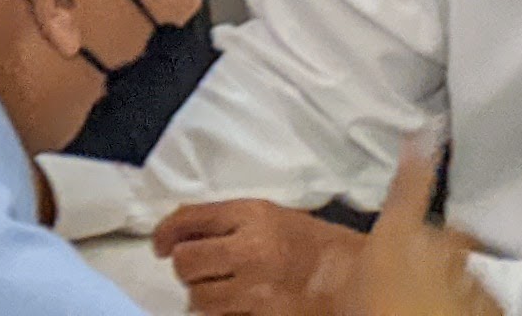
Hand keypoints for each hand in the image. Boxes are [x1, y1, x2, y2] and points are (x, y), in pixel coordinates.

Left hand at [156, 197, 367, 315]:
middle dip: (184, 267)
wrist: (362, 280)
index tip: (158, 245)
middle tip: (195, 271)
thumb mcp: (272, 216)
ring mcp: (259, 290)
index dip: (164, 233)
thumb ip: (228, 219)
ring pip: (199, 297)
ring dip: (200, 296)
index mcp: (252, 215)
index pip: (189, 219)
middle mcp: (250, 250)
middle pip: (186, 261)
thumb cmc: (317, 244)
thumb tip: (180, 228)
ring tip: (215, 293)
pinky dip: (223, 315)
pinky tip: (233, 308)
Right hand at [358, 142, 484, 315]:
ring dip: (451, 272)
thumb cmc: (379, 312)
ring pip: (461, 263)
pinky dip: (472, 298)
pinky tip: (456, 310)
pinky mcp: (492, 300)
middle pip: (441, 233)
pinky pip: (481, 290)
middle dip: (433, 242)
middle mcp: (437, 245)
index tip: (424, 131)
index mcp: (397, 234)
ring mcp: (469, 272)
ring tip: (434, 297)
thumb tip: (332, 254)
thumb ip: (346, 262)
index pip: (406, 188)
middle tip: (415, 267)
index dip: (416, 160)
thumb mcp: (349, 289)